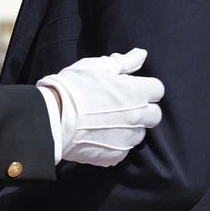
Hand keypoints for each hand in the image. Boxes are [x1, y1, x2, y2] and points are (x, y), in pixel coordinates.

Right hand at [38, 48, 164, 166]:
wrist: (52, 119)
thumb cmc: (73, 87)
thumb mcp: (97, 67)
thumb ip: (124, 62)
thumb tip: (142, 54)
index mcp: (136, 93)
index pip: (158, 89)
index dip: (145, 87)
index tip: (131, 88)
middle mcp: (137, 118)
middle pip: (155, 115)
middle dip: (143, 110)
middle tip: (122, 106)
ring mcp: (127, 139)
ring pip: (139, 134)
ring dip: (130, 127)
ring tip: (108, 122)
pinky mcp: (115, 156)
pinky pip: (123, 149)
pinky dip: (115, 143)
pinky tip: (99, 135)